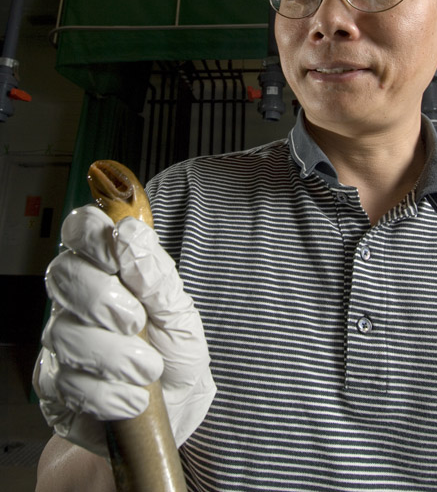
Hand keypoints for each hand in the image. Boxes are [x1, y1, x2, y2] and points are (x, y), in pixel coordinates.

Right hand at [33, 205, 215, 457]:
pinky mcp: (54, 386)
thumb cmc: (176, 349)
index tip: (118, 259)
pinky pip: (65, 383)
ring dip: (113, 355)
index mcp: (106, 267)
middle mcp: (76, 298)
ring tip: (149, 370)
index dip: (91, 236)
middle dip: (102, 300)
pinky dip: (106, 393)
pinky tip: (133, 398)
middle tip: (137, 322)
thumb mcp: (180, 310)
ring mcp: (61, 340)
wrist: (177, 408)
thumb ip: (154, 273)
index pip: (79, 229)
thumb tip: (128, 232)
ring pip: (63, 333)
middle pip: (63, 275)